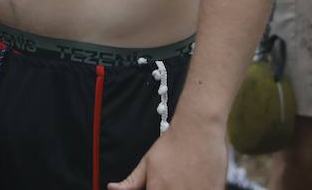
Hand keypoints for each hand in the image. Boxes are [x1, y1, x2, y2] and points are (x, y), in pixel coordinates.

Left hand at [107, 117, 225, 189]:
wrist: (199, 128)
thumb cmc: (173, 145)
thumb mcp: (148, 162)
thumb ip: (131, 182)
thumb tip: (112, 189)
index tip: (154, 186)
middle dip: (167, 189)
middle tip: (170, 180)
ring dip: (182, 188)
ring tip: (184, 178)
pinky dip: (198, 188)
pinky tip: (195, 181)